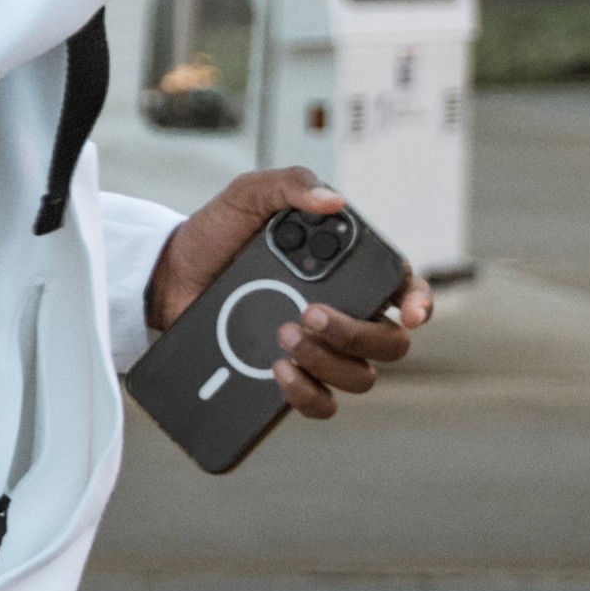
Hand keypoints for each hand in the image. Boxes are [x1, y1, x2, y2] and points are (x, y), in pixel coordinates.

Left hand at [144, 168, 434, 422]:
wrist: (169, 278)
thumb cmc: (217, 234)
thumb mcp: (249, 196)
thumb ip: (290, 186)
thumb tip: (332, 201)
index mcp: (347, 269)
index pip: (404, 288)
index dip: (420, 302)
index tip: (411, 312)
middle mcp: (343, 313)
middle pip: (389, 341)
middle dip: (357, 333)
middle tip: (309, 314)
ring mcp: (320, 351)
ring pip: (360, 377)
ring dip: (329, 361)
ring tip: (282, 336)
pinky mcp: (292, 379)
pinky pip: (322, 404)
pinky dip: (307, 394)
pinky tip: (279, 371)